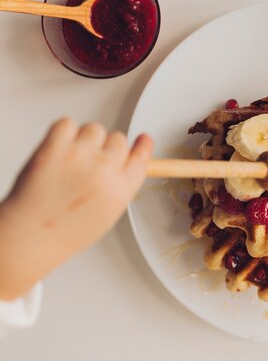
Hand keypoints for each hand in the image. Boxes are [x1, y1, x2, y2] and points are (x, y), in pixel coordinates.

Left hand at [0, 119, 152, 300]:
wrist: (31, 236)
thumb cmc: (65, 231)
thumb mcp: (108, 213)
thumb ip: (120, 186)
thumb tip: (126, 162)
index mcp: (120, 190)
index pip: (141, 158)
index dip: (143, 146)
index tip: (143, 139)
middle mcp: (104, 171)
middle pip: (118, 140)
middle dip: (106, 148)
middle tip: (90, 161)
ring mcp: (80, 157)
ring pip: (95, 129)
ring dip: (85, 138)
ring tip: (72, 158)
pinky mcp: (54, 148)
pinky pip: (66, 123)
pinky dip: (63, 132)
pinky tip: (59, 148)